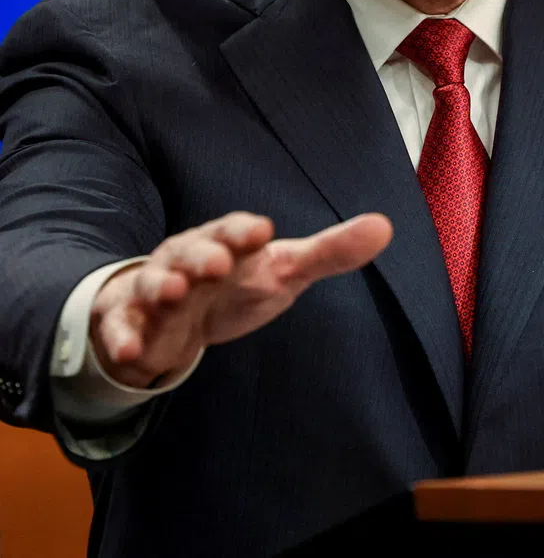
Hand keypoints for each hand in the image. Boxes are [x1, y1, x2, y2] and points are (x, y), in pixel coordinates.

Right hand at [90, 211, 392, 387]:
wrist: (175, 312)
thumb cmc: (238, 282)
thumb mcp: (284, 269)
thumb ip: (330, 252)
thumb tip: (385, 226)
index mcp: (226, 240)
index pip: (236, 228)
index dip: (246, 229)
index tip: (263, 232)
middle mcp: (186, 258)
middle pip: (191, 250)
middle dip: (202, 255)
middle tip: (215, 264)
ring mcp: (153, 289)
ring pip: (152, 282)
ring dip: (160, 286)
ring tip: (171, 293)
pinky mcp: (129, 324)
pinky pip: (121, 329)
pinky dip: (123, 339)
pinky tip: (132, 353)